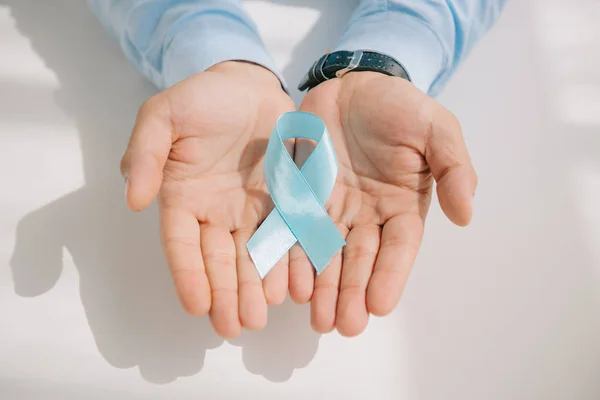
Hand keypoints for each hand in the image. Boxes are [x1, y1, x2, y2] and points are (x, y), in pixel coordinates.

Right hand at [121, 61, 294, 337]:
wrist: (249, 85)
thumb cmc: (202, 98)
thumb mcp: (163, 116)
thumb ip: (146, 154)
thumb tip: (134, 201)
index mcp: (184, 198)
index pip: (182, 244)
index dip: (188, 275)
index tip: (197, 307)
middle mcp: (218, 213)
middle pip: (220, 260)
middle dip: (227, 294)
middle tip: (234, 327)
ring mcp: (253, 210)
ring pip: (255, 255)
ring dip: (258, 285)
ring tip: (264, 313)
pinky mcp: (286, 201)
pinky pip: (288, 234)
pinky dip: (291, 260)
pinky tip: (296, 284)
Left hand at [291, 72, 476, 335]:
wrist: (353, 83)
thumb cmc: (398, 105)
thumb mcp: (437, 128)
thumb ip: (454, 167)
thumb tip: (466, 215)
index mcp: (401, 205)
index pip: (398, 247)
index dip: (390, 276)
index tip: (380, 305)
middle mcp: (366, 214)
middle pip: (359, 260)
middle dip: (352, 293)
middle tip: (343, 326)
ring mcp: (331, 207)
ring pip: (325, 253)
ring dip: (321, 286)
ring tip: (316, 317)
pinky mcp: (300, 195)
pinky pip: (294, 228)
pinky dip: (291, 255)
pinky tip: (287, 281)